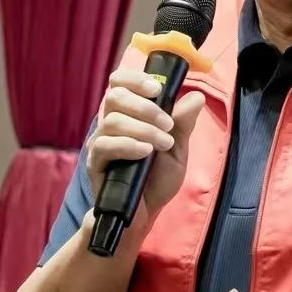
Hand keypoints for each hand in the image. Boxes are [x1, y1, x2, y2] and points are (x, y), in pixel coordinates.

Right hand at [87, 65, 204, 228]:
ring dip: (143, 129)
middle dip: (145, 106)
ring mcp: (100, 142)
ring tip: (162, 145)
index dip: (136, 79)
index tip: (157, 89)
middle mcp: (110, 123)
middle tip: (167, 125)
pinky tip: (145, 152)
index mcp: (129, 114)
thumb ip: (183, 123)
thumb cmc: (157, 178)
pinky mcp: (94, 162)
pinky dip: (128, 144)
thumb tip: (196, 97)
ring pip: (112, 120)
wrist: (145, 212)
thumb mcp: (177, 149)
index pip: (120, 82)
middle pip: (115, 95)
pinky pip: (104, 145)